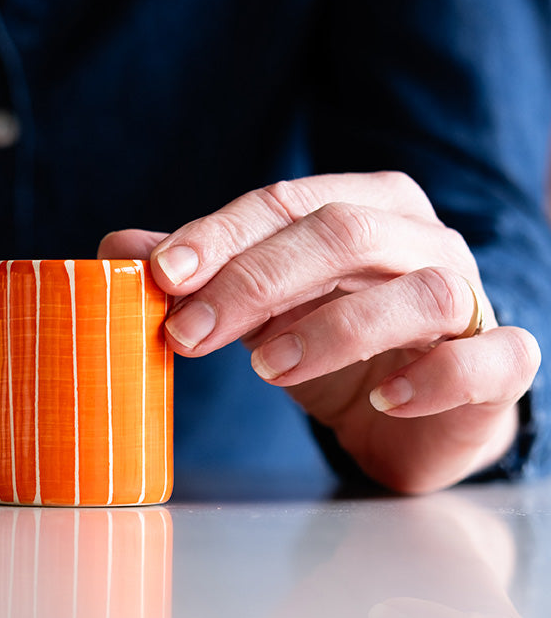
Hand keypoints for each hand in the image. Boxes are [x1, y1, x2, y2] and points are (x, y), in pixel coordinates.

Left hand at [100, 172, 541, 491]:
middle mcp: (421, 242)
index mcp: (363, 210)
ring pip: (415, 293)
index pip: (287, 204)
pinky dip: (437, 378)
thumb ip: (201, 276)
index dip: (221, 236)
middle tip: (189, 333)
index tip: (161, 275)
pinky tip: (385, 398)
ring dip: (332, 329)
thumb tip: (117, 248)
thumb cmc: (335, 346)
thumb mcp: (261, 308)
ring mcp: (468, 300)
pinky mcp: (499, 364)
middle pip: (343, 235)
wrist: (413, 413)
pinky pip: (488, 359)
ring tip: (266, 369)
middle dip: (255, 282)